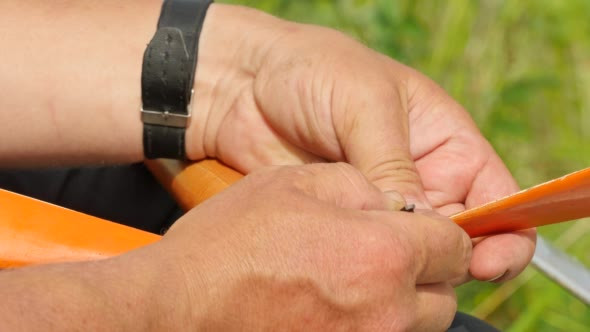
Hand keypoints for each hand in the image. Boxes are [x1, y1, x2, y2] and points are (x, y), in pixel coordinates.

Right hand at [149, 163, 470, 330]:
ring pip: (418, 325)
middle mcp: (387, 311)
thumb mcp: (294, 183)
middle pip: (444, 294)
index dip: (441, 231)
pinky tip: (334, 305)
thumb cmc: (231, 240)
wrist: (177, 307)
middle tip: (386, 253)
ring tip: (357, 280)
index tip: (421, 228)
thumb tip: (392, 204)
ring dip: (404, 301)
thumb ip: (360, 185)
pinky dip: (374, 323)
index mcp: (383, 253)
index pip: (455, 244)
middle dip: (427, 270)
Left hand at [186, 5, 534, 282]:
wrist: (245, 84)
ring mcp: (382, 204)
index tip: (488, 261)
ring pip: (415, 252)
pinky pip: (368, 253)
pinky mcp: (344, 221)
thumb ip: (394, 163)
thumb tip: (423, 224)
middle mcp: (422, 179)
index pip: (498, 197)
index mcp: (446, 142)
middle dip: (454, 260)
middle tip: (427, 270)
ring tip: (384, 263)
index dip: (506, 233)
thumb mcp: (364, 103)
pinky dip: (369, 265)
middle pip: (461, 237)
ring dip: (409, 267)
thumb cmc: (314, 71)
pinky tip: (353, 263)